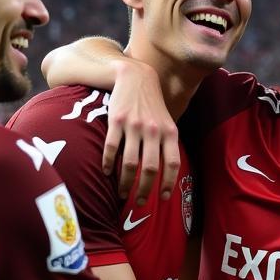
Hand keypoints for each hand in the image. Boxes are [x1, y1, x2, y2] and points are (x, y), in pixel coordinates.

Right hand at [103, 60, 180, 202]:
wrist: (136, 77)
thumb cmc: (152, 105)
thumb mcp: (166, 122)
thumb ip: (167, 144)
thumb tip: (168, 174)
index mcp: (169, 132)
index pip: (172, 163)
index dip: (169, 183)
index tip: (164, 198)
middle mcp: (153, 130)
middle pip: (150, 168)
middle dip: (145, 190)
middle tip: (140, 203)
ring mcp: (134, 126)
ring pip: (130, 163)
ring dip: (125, 183)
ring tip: (122, 194)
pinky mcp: (116, 121)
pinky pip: (112, 148)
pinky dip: (109, 164)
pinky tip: (107, 173)